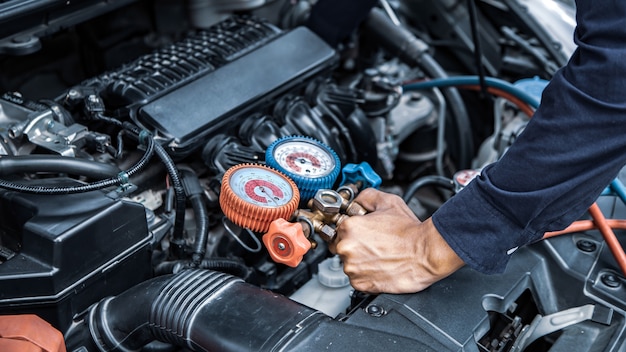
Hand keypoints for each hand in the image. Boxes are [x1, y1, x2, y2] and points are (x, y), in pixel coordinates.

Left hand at [330, 188, 463, 293]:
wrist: (426, 253)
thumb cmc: (410, 231)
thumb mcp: (388, 202)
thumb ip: (366, 197)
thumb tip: (357, 201)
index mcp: (349, 227)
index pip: (338, 228)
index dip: (352, 229)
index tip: (362, 232)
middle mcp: (346, 247)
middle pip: (341, 246)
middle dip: (355, 244)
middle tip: (374, 243)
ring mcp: (352, 267)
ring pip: (348, 263)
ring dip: (359, 260)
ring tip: (379, 255)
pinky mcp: (360, 283)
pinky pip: (355, 278)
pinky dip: (365, 274)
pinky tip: (379, 266)